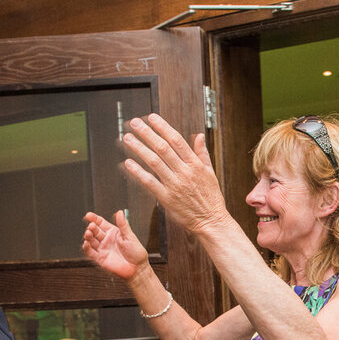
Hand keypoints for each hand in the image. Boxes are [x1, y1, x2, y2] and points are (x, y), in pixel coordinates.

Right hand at [82, 210, 150, 280]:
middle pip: (95, 231)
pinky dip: (86, 248)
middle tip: (91, 227)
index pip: (101, 223)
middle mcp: (106, 240)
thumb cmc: (136, 253)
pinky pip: (90, 252)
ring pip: (91, 240)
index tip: (88, 215)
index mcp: (113, 232)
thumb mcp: (130, 236)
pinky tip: (86, 243)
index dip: (94, 218)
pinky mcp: (100, 259)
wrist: (137, 269)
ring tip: (88, 233)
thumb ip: (123, 225)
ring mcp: (103, 249)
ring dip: (88, 236)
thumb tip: (119, 212)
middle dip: (91, 228)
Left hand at [122, 114, 230, 235]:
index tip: (151, 118)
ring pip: (154, 162)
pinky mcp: (167, 199)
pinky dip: (138, 172)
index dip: (163, 127)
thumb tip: (199, 135)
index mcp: (195, 164)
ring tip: (128, 138)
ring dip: (139, 148)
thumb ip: (202, 153)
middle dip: (147, 133)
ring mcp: (175, 185)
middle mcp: (184, 173)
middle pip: (162, 148)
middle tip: (134, 123)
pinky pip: (149, 182)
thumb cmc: (211, 198)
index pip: (176, 140)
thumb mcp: (210, 173)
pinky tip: (128, 163)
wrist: (211, 221)